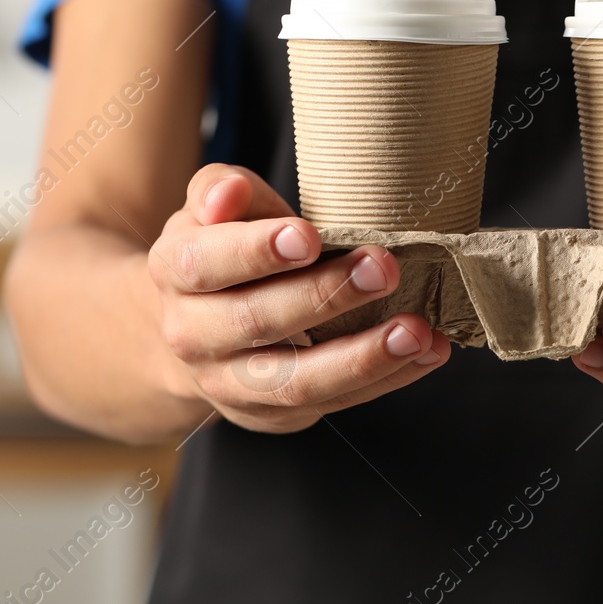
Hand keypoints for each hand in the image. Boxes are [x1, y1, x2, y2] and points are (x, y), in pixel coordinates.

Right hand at [149, 163, 449, 432]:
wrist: (192, 329)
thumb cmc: (220, 251)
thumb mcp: (211, 209)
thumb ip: (220, 189)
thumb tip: (228, 194)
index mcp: (175, 271)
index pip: (205, 264)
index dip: (255, 252)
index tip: (310, 236)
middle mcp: (193, 335)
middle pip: (256, 321)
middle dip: (325, 296)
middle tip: (383, 268)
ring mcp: (231, 383)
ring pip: (295, 381)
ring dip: (363, 357)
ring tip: (416, 330)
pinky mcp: (271, 414)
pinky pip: (332, 402)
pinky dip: (386, 378)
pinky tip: (427, 350)